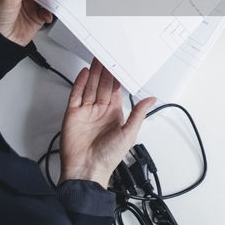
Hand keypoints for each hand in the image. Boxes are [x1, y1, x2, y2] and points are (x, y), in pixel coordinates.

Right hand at [60, 59, 152, 185]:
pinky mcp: (73, 114)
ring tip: (97, 58)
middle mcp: (100, 111)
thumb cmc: (108, 157)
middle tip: (107, 54)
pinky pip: (76, 95)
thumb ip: (138, 114)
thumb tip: (152, 99)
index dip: (117, 77)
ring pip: (90, 87)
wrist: (86, 170)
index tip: (120, 64)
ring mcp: (86, 112)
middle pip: (103, 86)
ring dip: (94, 73)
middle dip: (105, 71)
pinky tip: (85, 73)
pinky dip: (80, 83)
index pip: (116, 90)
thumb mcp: (129, 133)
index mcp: (114, 115)